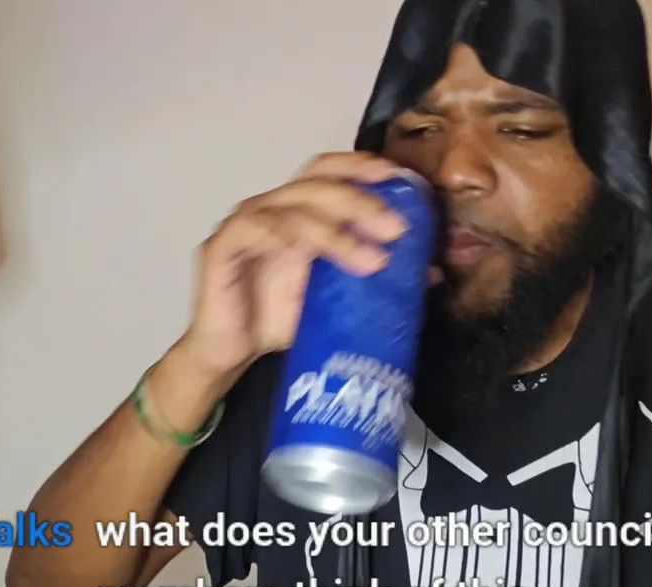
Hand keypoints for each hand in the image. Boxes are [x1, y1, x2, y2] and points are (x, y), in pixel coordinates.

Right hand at [176, 152, 417, 377]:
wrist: (232, 354)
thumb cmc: (279, 320)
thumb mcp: (337, 299)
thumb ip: (375, 277)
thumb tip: (432, 271)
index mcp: (297, 210)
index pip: (328, 170)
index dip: (361, 166)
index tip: (398, 179)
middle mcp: (271, 208)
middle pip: (316, 185)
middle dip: (360, 202)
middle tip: (396, 229)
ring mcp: (245, 224)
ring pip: (290, 209)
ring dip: (333, 231)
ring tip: (368, 260)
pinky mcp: (219, 248)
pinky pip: (248, 230)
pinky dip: (275, 235)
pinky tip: (298, 251)